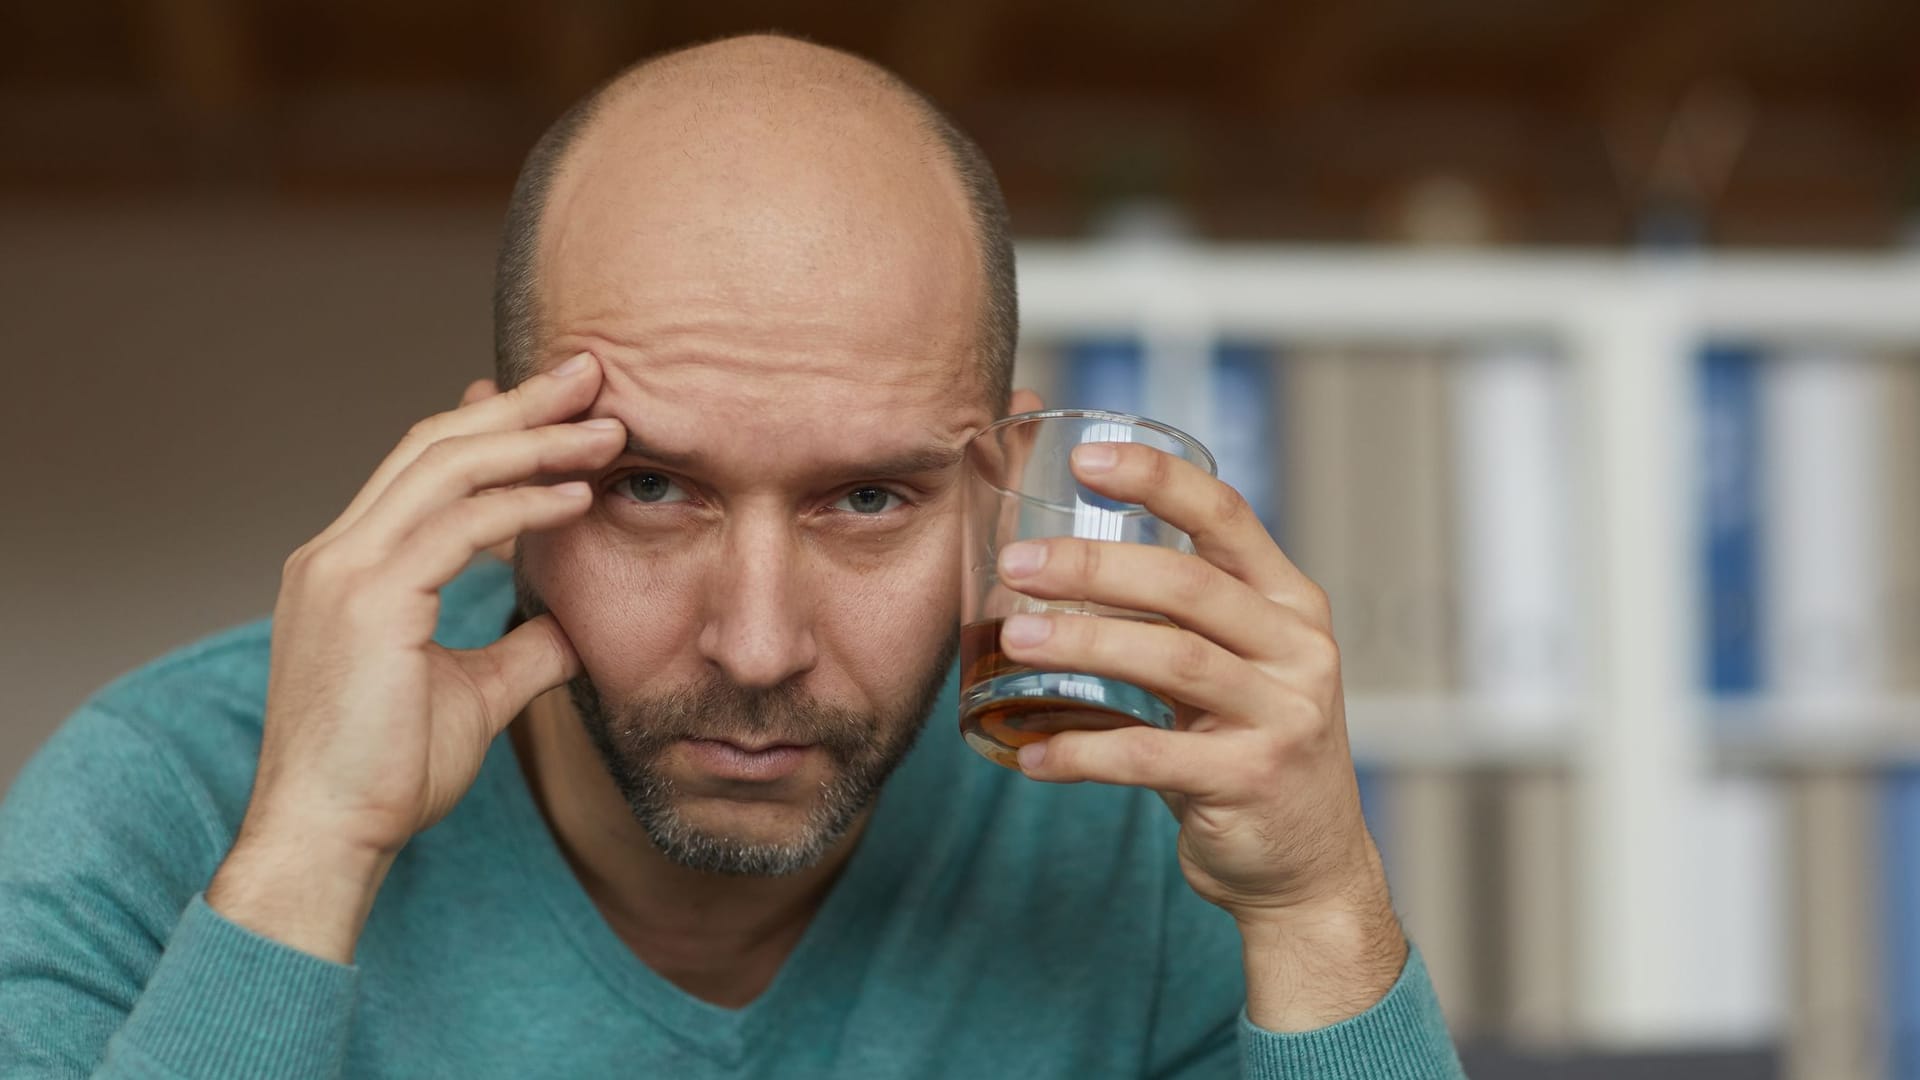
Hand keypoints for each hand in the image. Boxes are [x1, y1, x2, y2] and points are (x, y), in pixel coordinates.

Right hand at [209, 353, 624, 960]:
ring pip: (446, 469)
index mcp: (347, 567)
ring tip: (606, 427)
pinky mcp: (367, 601)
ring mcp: (344, 572)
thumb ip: (518, 650)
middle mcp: (336, 554)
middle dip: (519, 406)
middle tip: (591, 374)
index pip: (422, 469)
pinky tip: (578, 496)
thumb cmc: (385, 776)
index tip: (553, 405)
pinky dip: (522, 504)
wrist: (326, 839)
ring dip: (534, 442)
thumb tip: (569, 627)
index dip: (489, 428)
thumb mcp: (470, 695)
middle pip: (434, 446)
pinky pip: (457, 526)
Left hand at [993, 440, 1404, 1028]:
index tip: (1085, 456)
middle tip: (1017, 564)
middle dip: (1092, 565)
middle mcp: (1297, 648)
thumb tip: (1061, 557)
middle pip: (1187, 584)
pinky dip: (1085, 752)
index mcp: (1289, 603)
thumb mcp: (1233, 665)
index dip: (1157, 479)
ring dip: (1082, 643)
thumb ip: (1176, 615)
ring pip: (1171, 659)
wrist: (1310, 863)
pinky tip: (1033, 752)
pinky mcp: (1253, 781)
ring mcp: (1283, 715)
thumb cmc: (1249, 746)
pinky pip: (1153, 757)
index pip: (1226, 516)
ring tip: (1013, 640)